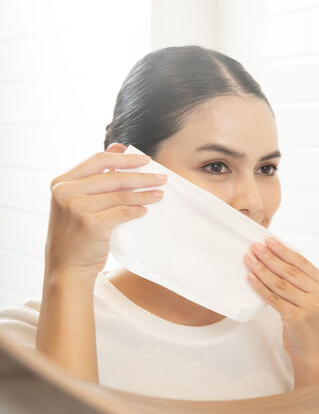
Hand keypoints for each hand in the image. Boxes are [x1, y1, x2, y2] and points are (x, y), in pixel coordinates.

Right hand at [45, 143, 166, 280]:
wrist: (67, 266)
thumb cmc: (76, 232)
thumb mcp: (77, 201)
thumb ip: (95, 177)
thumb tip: (118, 147)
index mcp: (62, 182)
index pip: (97, 160)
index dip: (123, 158)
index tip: (145, 159)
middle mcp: (65, 192)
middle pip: (113, 176)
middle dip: (141, 176)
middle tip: (162, 178)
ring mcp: (76, 207)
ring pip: (120, 195)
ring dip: (144, 194)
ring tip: (160, 194)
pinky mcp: (90, 224)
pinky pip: (123, 213)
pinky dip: (137, 210)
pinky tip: (146, 211)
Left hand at [245, 237, 318, 368]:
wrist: (309, 348)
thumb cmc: (305, 320)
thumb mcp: (309, 297)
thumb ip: (300, 279)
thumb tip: (274, 256)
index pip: (302, 263)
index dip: (284, 251)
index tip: (269, 241)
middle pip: (290, 272)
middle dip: (270, 257)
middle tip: (255, 247)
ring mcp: (310, 306)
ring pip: (280, 284)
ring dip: (262, 270)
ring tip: (249, 259)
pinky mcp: (296, 317)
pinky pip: (273, 298)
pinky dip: (260, 287)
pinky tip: (250, 278)